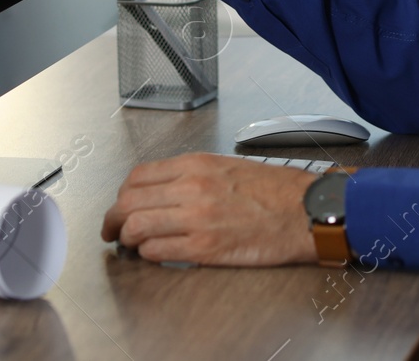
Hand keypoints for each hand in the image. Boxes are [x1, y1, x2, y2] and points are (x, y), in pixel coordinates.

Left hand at [101, 153, 318, 265]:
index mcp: (196, 164)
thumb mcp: (228, 166)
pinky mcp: (205, 248)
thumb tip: (160, 190)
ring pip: (137, 227)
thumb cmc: (275, 190)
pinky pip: (159, 251)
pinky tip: (154, 253)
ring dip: (127, 239)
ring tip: (130, 245)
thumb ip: (191, 175)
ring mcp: (197, 218)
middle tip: (112, 230)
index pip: (137, 177)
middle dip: (113, 220)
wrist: (305, 211)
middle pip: (129, 202)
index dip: (121, 195)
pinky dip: (148, 254)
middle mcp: (191, 188)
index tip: (121, 206)